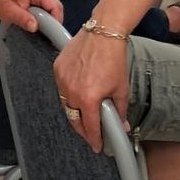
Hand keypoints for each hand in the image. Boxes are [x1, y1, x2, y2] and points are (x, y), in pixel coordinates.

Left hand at [0, 0, 63, 31]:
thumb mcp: (7, 11)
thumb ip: (22, 19)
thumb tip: (35, 27)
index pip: (55, 7)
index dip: (55, 22)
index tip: (49, 34)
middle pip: (57, 8)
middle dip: (52, 22)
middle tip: (42, 33)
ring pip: (54, 7)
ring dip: (48, 18)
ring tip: (37, 26)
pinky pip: (49, 5)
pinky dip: (45, 14)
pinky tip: (36, 19)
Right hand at [52, 30, 128, 152]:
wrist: (104, 32)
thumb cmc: (114, 58)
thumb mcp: (121, 88)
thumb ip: (120, 111)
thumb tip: (122, 126)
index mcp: (89, 99)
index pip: (90, 128)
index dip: (94, 140)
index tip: (97, 146)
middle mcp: (72, 91)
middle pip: (74, 120)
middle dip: (84, 130)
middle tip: (92, 134)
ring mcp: (62, 80)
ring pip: (67, 105)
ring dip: (75, 112)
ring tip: (85, 114)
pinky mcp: (58, 69)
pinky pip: (61, 89)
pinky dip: (69, 95)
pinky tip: (78, 94)